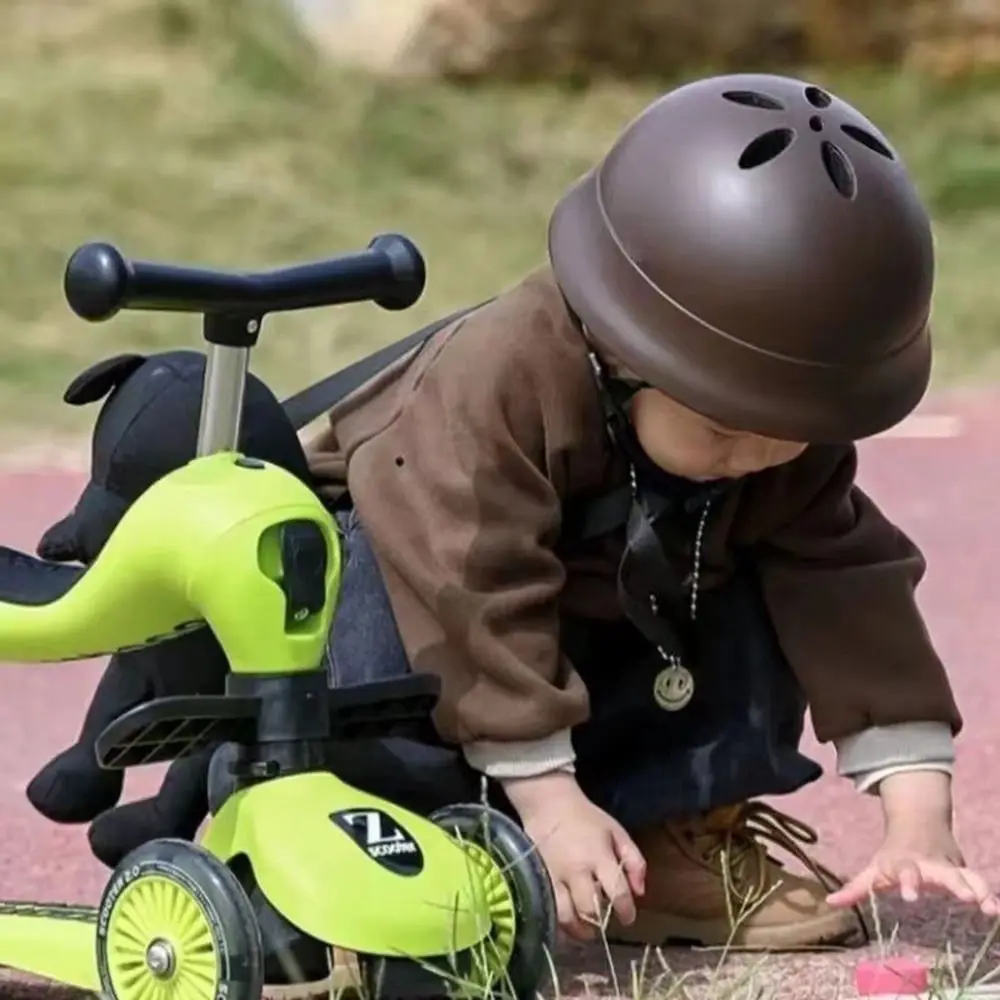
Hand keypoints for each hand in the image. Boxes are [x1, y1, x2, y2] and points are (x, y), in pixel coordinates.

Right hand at [503, 771, 645, 940]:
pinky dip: (560, 923)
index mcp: (598, 855)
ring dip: (579, 930)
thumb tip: (640, 892)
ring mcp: (555, 876)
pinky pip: (549, 910)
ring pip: (566, 916)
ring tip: (587, 930)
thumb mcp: (616, 832)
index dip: (626, 911)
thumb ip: (634, 860)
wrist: (548, 805)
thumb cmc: (586, 818)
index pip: (617, 892)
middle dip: (601, 923)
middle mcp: (576, 869)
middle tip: (605, 923)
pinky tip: (568, 924)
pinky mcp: (539, 879)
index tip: (628, 917)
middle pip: (590, 909)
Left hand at [827, 770, 999, 915]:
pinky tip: (995, 911)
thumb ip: (855, 888)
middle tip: (965, 897)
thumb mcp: (873, 868)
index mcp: (905, 862)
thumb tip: (829, 902)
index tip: (909, 896)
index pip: (905, 871)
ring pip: (967, 876)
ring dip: (978, 889)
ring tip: (988, 907)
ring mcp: (949, 865)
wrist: (918, 820)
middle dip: (953, 884)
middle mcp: (930, 863)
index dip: (907, 882)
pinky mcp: (964, 870)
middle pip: (942, 873)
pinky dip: (988, 894)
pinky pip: (979, 882)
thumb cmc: (893, 853)